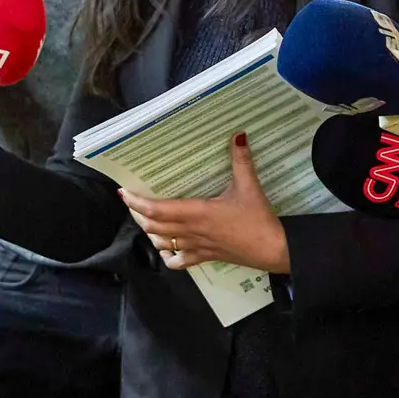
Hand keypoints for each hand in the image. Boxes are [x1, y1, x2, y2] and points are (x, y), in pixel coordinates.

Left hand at [123, 133, 287, 272]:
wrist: (274, 250)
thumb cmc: (258, 219)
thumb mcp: (249, 186)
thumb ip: (241, 160)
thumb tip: (238, 135)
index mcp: (197, 213)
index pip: (157, 210)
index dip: (137, 203)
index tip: (124, 193)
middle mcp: (191, 231)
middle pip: (153, 227)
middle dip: (138, 215)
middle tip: (132, 202)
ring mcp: (196, 247)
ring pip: (161, 244)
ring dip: (150, 232)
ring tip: (146, 219)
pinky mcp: (204, 258)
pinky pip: (177, 262)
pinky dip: (167, 256)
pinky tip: (166, 248)